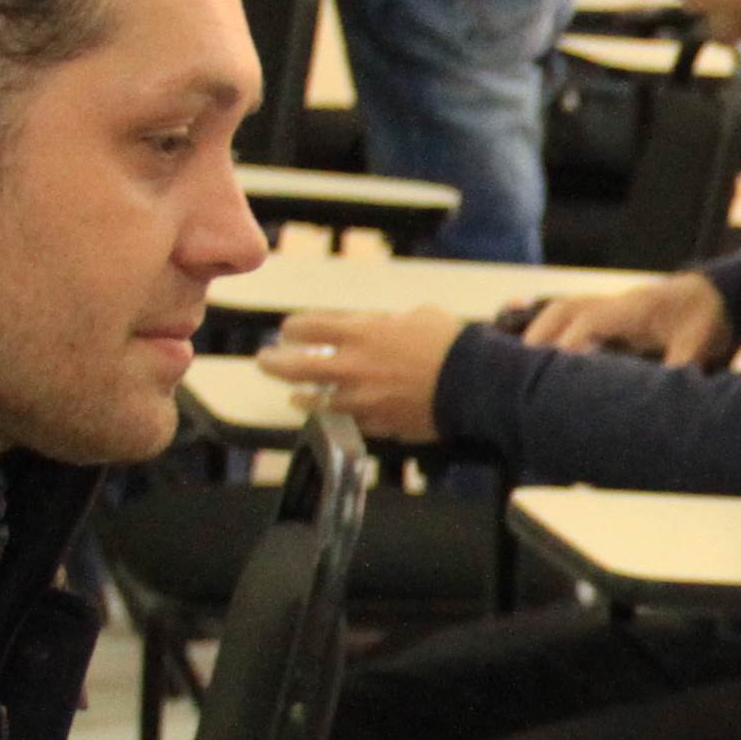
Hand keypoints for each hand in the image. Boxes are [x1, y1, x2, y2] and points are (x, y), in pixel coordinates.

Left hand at [258, 305, 466, 440]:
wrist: (475, 383)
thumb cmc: (450, 344)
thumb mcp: (417, 317)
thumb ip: (387, 323)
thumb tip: (379, 328)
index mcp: (359, 333)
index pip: (305, 327)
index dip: (291, 328)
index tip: (288, 330)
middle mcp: (352, 367)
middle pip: (295, 367)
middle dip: (274, 363)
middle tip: (265, 361)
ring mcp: (362, 399)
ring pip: (315, 401)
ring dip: (301, 397)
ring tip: (295, 396)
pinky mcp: (378, 423)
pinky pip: (348, 421)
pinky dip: (339, 416)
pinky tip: (335, 414)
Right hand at [519, 271, 733, 366]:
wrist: (715, 295)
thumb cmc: (707, 319)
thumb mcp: (701, 344)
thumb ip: (682, 367)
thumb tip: (667, 401)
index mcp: (637, 307)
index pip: (594, 318)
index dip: (572, 339)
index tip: (555, 364)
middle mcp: (616, 303)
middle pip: (566, 308)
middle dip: (540, 333)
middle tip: (520, 365)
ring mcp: (610, 306)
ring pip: (564, 311)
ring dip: (540, 332)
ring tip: (520, 364)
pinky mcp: (609, 316)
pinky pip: (572, 318)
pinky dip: (551, 331)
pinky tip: (534, 352)